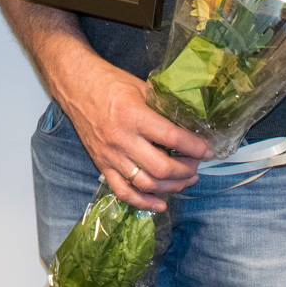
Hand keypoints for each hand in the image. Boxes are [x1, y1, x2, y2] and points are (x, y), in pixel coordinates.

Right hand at [61, 54, 212, 211]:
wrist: (77, 87)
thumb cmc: (111, 83)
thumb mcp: (142, 87)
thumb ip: (162, 106)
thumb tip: (189, 121)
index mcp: (134, 115)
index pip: (171, 137)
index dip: (194, 147)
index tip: (208, 150)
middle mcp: (122, 140)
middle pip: (161, 168)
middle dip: (186, 171)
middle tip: (197, 165)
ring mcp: (111, 156)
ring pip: (146, 184)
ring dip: (171, 187)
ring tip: (187, 180)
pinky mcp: (102, 166)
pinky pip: (123, 192)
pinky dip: (143, 202)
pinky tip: (160, 203)